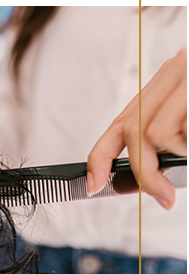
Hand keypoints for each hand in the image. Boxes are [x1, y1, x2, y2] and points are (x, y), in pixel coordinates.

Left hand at [87, 46, 186, 209]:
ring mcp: (186, 80)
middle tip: (165, 196)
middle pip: (132, 132)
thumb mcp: (183, 119)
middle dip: (144, 173)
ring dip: (178, 157)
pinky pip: (177, 132)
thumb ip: (166, 144)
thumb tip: (139, 182)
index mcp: (161, 90)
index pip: (118, 126)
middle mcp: (171, 77)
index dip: (100, 159)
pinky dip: (188, 145)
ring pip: (157, 134)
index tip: (94, 186)